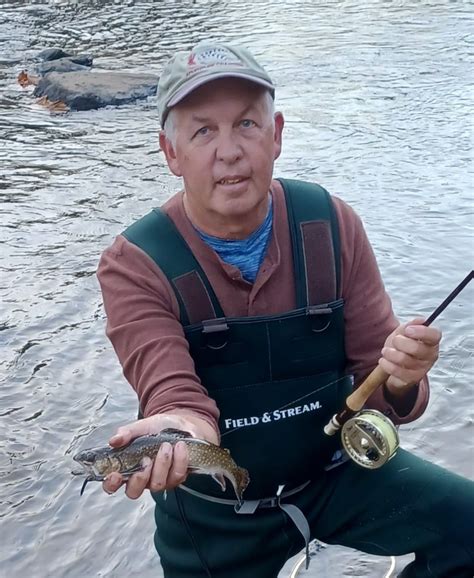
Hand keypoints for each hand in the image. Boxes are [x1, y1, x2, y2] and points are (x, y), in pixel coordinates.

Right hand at [102, 412, 217, 499]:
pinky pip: (176, 476)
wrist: (181, 425)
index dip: (111, 484)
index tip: (115, 474)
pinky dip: (179, 459)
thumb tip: (113, 440)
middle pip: (134, 492)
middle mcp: (141, 478)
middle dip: (140, 478)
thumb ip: (127, 433)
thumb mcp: (141, 426)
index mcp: (127, 466)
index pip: (112, 484)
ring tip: (166, 445)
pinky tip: (179, 446)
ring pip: (157, 484)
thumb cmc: (157, 428)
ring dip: (162, 463)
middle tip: (146, 459)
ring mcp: (159, 480)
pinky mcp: (176, 479)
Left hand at [379, 317, 440, 394]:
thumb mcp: (404, 332)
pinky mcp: (412, 378)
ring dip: (390, 353)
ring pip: (404, 360)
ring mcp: (423, 368)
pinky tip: (383, 360)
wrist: (395, 363)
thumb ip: (411, 325)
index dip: (422, 332)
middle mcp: (431, 355)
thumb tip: (421, 320)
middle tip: (394, 340)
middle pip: (417, 348)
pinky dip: (387, 364)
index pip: (435, 335)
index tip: (407, 330)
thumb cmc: (402, 345)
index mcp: (431, 341)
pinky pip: (397, 371)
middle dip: (400, 342)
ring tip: (385, 351)